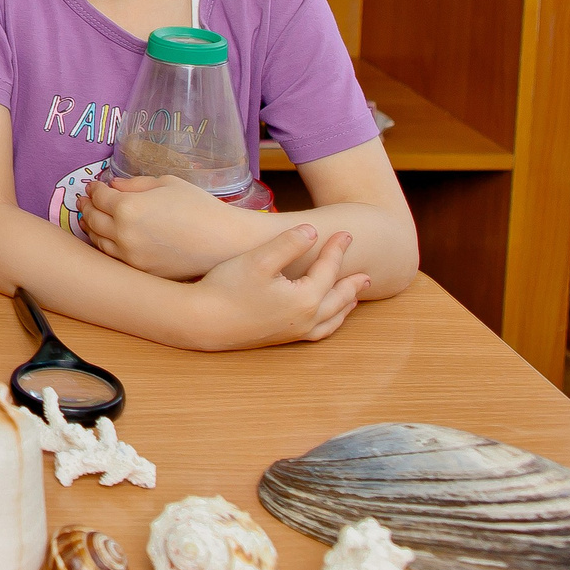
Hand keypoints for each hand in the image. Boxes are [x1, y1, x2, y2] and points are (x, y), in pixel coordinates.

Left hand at [82, 173, 254, 279]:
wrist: (226, 243)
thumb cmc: (200, 207)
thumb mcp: (167, 184)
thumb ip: (135, 184)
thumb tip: (113, 186)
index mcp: (128, 208)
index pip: (99, 197)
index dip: (94, 189)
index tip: (94, 186)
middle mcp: (123, 235)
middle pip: (93, 219)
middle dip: (87, 207)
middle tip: (85, 200)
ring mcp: (131, 257)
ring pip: (98, 242)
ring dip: (91, 228)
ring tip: (91, 219)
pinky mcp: (141, 272)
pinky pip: (114, 258)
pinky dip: (106, 246)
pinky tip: (108, 239)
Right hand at [184, 224, 369, 349]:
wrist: (203, 321)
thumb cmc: (228, 287)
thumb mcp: (259, 259)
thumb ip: (288, 244)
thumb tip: (314, 232)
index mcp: (305, 298)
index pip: (328, 269)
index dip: (338, 249)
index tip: (346, 233)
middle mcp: (306, 318)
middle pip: (338, 298)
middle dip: (352, 284)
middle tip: (366, 274)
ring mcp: (295, 331)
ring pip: (332, 320)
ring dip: (346, 306)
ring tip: (354, 298)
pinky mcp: (282, 338)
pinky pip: (319, 332)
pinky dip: (331, 323)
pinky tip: (324, 318)